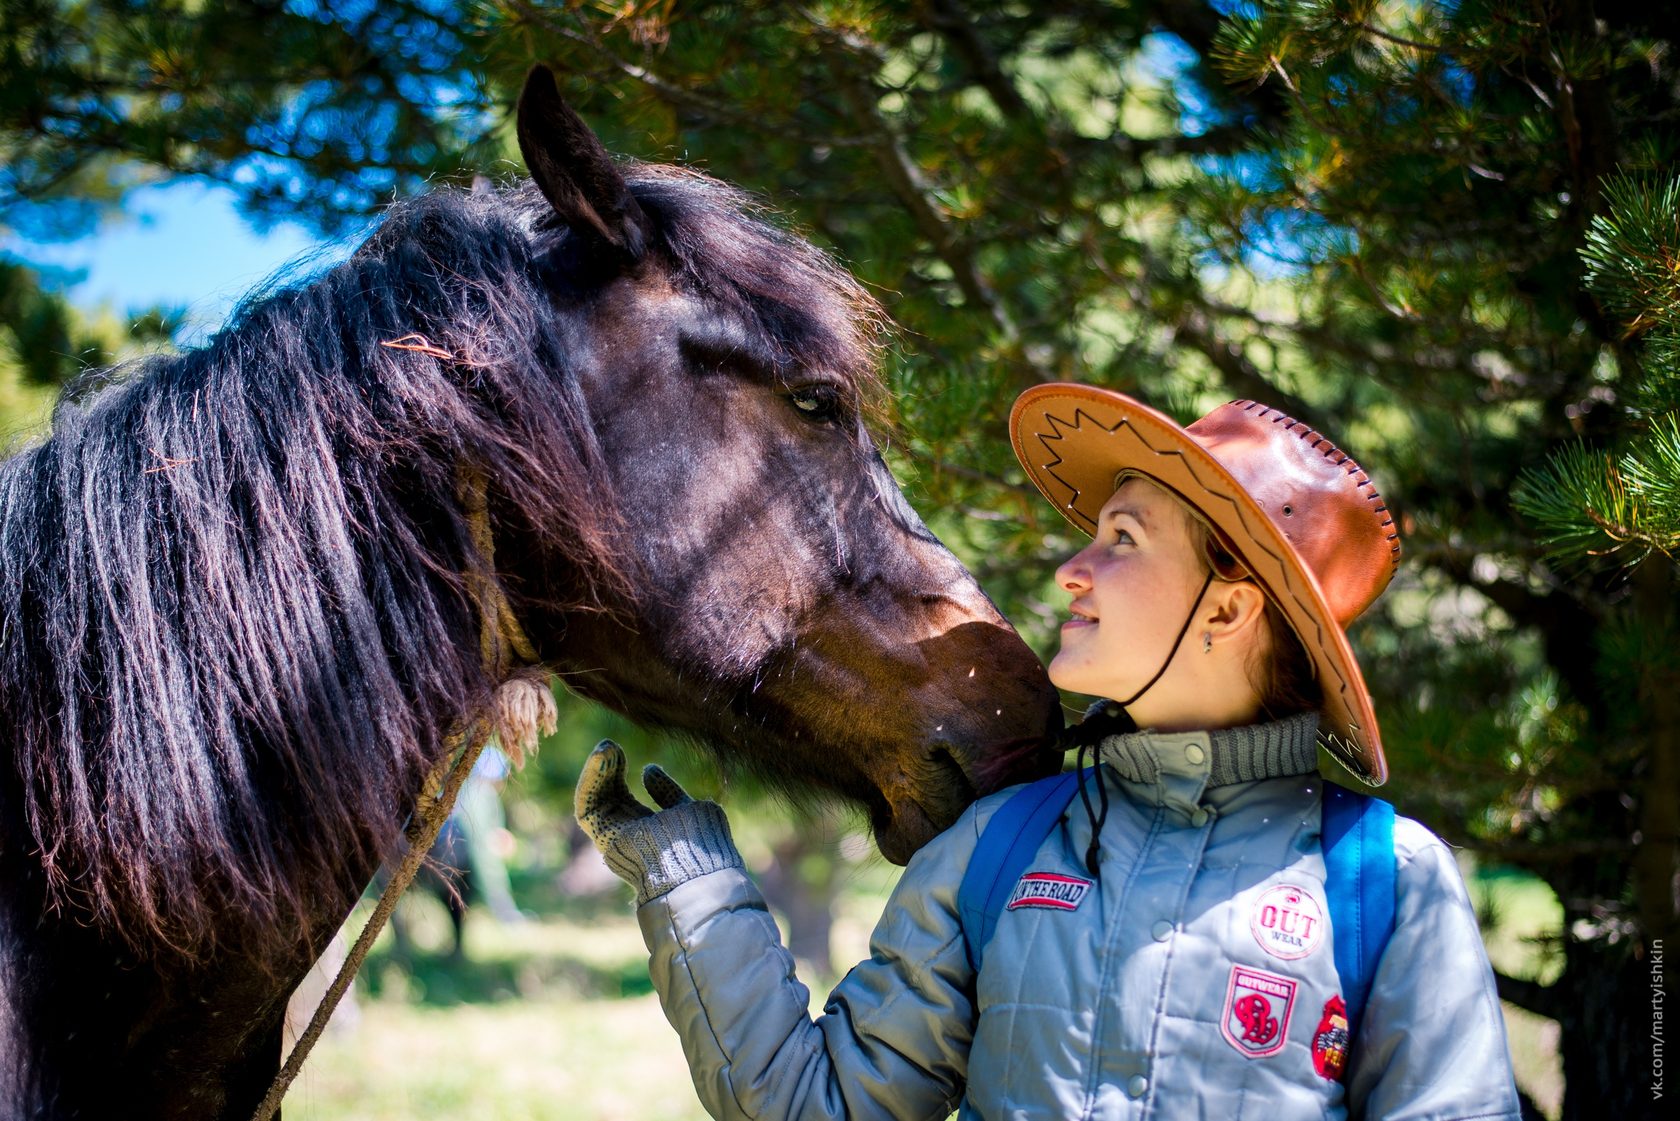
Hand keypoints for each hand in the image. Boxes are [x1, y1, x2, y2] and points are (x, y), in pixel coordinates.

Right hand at [574, 739, 693, 852]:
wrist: (698, 864)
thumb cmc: (698, 843)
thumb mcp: (682, 808)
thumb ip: (666, 791)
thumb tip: (648, 768)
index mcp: (643, 827)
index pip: (620, 794)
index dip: (616, 770)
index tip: (619, 751)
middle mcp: (625, 833)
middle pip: (604, 796)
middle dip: (603, 769)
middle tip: (608, 745)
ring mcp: (614, 837)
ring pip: (592, 801)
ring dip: (593, 773)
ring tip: (603, 749)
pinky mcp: (606, 839)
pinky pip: (586, 810)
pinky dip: (589, 784)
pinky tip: (598, 761)